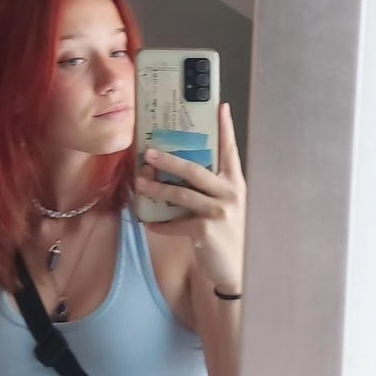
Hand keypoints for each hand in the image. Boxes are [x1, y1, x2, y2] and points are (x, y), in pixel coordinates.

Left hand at [135, 103, 245, 289]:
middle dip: (169, 160)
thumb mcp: (226, 207)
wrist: (236, 269)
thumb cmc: (227, 235)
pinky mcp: (206, 230)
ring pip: (180, 194)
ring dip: (156, 189)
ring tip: (140, 184)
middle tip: (149, 153)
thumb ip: (211, 190)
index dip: (225, 128)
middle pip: (195, 170)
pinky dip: (159, 224)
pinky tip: (149, 223)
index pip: (230, 151)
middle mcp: (230, 194)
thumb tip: (178, 175)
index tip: (220, 106)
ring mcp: (219, 212)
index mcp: (235, 184)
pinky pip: (174, 223)